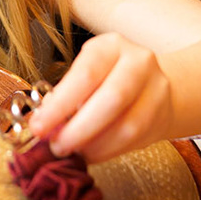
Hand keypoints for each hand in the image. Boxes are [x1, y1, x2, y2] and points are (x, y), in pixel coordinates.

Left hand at [26, 33, 176, 161]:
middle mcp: (138, 62)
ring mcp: (155, 89)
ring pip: (127, 125)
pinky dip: (107, 151)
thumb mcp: (86, 74)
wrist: (155, 85)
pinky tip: (91, 153)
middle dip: (79, 129)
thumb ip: (66, 95)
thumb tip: (45, 123)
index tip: (38, 127)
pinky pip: (133, 140)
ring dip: (94, 145)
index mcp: (110, 46)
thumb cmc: (109, 79)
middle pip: (112, 98)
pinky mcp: (162, 115)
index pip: (85, 74)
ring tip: (73, 152)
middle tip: (56, 146)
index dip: (60, 104)